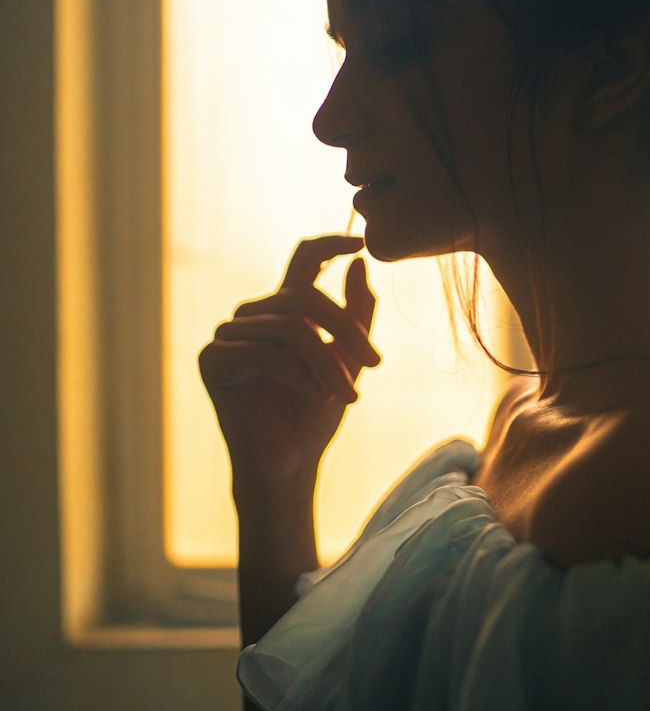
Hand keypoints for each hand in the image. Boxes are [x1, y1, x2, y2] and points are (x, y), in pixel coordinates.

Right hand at [198, 234, 379, 495]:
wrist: (290, 466)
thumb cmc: (314, 417)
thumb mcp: (347, 361)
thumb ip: (355, 314)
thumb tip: (359, 264)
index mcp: (282, 311)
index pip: (302, 259)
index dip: (330, 243)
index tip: (361, 245)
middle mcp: (251, 317)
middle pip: (305, 297)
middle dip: (346, 330)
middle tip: (374, 364)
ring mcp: (227, 337)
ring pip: (290, 328)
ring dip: (328, 362)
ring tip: (350, 396)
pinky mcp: (213, 362)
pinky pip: (266, 353)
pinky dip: (301, 375)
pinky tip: (320, 397)